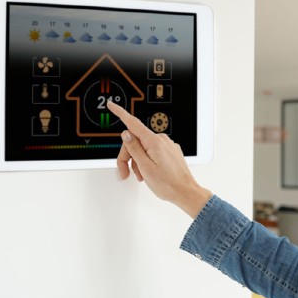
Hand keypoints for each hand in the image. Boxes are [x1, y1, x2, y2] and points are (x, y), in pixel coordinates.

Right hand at [107, 101, 211, 217]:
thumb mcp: (145, 167)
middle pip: (135, 141)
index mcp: (154, 141)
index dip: (120, 113)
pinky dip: (146, 161)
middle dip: (127, 157)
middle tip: (125, 173)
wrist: (185, 192)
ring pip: (143, 148)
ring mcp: (167, 145)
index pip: (133, 123)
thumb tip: (126, 133)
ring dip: (137, 161)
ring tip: (140, 176)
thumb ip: (134, 148)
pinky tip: (147, 173)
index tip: (112, 105)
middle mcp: (161, 140)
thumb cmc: (168, 183)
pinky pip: (152, 152)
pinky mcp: (170, 151)